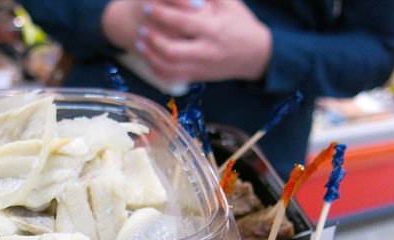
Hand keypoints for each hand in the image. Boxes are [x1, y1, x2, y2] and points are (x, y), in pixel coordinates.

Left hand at [105, 0, 271, 83]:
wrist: (254, 55)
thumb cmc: (240, 24)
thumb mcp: (229, 3)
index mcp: (214, 29)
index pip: (182, 23)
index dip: (162, 14)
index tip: (147, 7)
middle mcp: (206, 51)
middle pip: (171, 50)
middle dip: (152, 38)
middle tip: (141, 27)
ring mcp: (200, 67)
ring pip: (168, 68)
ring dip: (149, 56)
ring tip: (139, 42)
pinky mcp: (196, 77)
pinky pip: (171, 78)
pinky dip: (156, 70)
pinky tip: (148, 58)